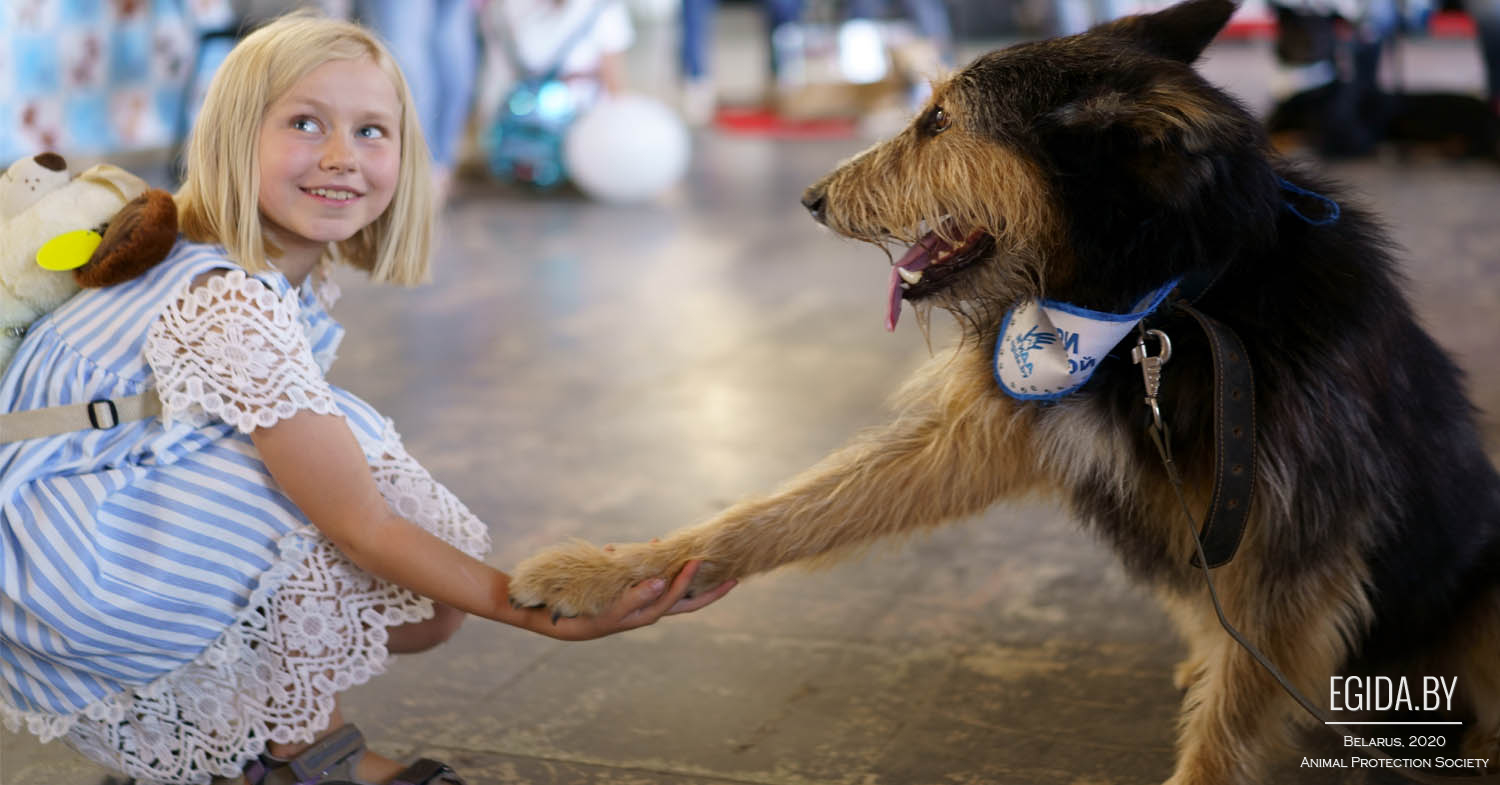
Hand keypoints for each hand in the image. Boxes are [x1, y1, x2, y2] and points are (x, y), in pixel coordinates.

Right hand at [524, 560, 734, 640]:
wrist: (557, 619)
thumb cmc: (585, 619)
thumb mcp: (610, 613)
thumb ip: (635, 598)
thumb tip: (662, 582)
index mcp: (646, 615)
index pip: (678, 599)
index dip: (691, 582)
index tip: (700, 561)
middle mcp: (648, 609)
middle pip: (686, 600)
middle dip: (710, 590)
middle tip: (735, 577)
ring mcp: (640, 600)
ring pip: (670, 586)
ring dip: (684, 573)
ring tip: (699, 558)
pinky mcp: (628, 591)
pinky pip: (648, 576)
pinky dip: (654, 562)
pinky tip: (653, 547)